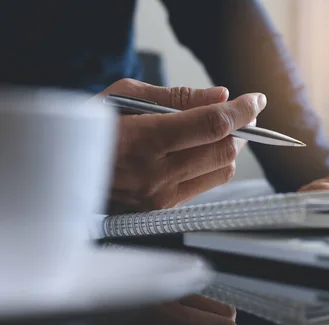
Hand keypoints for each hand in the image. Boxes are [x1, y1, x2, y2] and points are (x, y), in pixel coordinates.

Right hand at [96, 79, 265, 212]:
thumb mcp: (124, 96)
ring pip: (221, 172)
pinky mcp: (162, 212)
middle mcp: (155, 175)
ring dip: (230, 148)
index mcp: (143, 141)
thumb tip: (221, 96)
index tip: (256, 100)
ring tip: (223, 131)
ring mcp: (160, 199)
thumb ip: (178, 97)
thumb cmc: (89, 128)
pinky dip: (211, 165)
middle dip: (242, 129)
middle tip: (243, 114)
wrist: (59, 173)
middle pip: (224, 151)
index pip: (211, 125)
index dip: (241, 111)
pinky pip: (205, 186)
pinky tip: (201, 152)